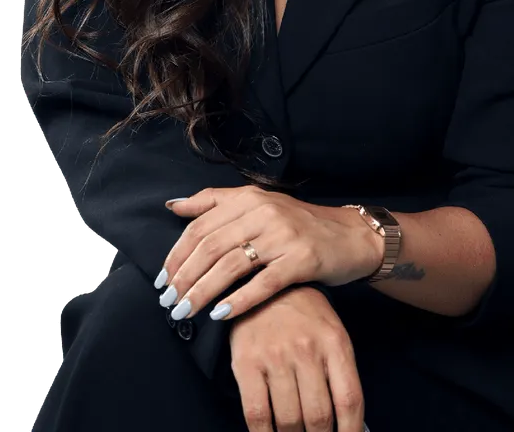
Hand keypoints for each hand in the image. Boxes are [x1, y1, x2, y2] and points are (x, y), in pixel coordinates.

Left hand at [155, 187, 383, 323]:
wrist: (351, 237)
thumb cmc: (300, 224)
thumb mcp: (261, 204)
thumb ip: (217, 202)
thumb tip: (173, 205)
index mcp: (252, 198)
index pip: (201, 225)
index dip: (176, 255)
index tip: (161, 280)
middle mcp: (266, 212)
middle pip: (212, 247)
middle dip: (183, 278)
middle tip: (168, 303)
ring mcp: (285, 235)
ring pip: (231, 266)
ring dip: (201, 293)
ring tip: (184, 313)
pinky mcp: (302, 259)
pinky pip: (262, 284)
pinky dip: (238, 301)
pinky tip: (220, 316)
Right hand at [229, 284, 364, 431]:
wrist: (265, 281)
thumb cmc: (304, 314)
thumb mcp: (331, 332)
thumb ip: (339, 373)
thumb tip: (347, 421)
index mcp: (335, 342)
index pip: (349, 399)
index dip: (352, 431)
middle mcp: (308, 350)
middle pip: (319, 416)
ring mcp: (277, 357)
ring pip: (290, 420)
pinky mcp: (248, 363)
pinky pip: (257, 414)